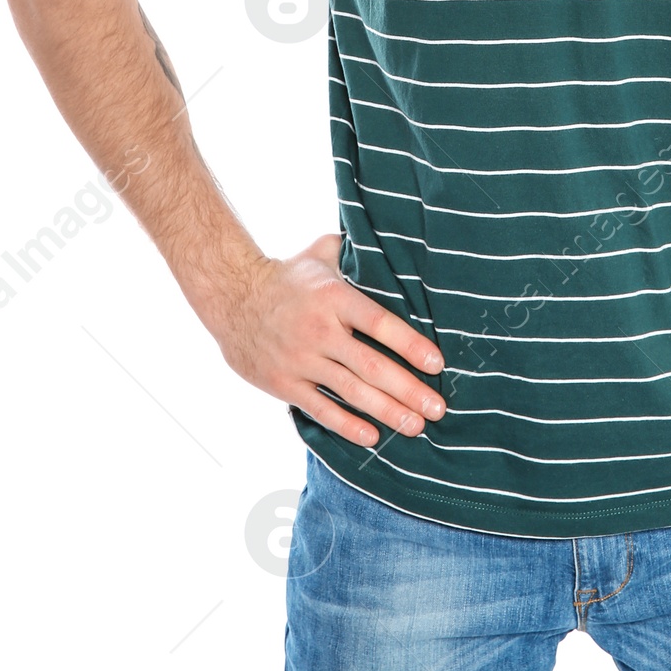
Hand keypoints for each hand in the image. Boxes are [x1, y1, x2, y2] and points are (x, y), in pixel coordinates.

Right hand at [207, 232, 445, 448]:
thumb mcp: (320, 254)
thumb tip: (386, 234)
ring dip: (387, 412)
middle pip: (372, 366)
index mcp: (334, 297)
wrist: (232, 298)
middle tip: (438, 408)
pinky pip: (321, 408)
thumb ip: (353, 248)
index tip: (437, 363)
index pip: (380, 323)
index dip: (410, 345)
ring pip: (352, 392)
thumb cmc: (287, 276)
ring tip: (416, 426)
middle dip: (409, 390)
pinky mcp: (285, 383)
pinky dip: (347, 424)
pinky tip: (372, 436)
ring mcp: (302, 360)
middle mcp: (320, 330)